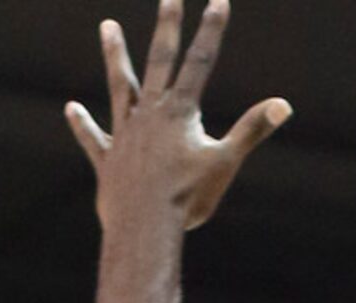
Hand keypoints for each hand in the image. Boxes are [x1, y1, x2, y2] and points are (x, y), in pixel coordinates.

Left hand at [66, 0, 290, 231]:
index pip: (199, 62)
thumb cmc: (187, 198)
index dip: (211, 31)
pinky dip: (82, 125)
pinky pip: (94, 139)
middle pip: (159, 62)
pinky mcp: (109, 160)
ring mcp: (126, 135)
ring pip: (121, 87)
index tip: (217, 1)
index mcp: (180, 112)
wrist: (144, 226)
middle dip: (167, 28)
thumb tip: (283, 105)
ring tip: (108, 27)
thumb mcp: (224, 163)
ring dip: (116, 56)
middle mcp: (150, 114)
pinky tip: (72, 109)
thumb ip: (251, 130)